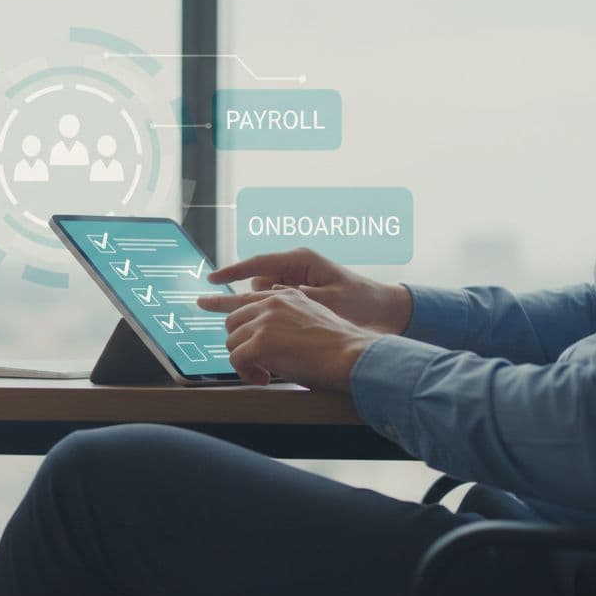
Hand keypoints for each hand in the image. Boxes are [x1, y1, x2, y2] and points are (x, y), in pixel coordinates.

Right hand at [200, 247, 411, 333]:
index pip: (258, 263)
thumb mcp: (326, 299)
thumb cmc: (362, 304)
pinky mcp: (303, 296)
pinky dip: (272, 318)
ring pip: (264, 297)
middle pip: (255, 282)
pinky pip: (276, 305)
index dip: (232, 271)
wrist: (389, 312)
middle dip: (237, 301)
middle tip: (206, 305)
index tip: (211, 279)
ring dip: (261, 314)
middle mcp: (297, 268)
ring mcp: (299, 282)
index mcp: (301, 261)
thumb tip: (264, 296)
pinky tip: (279, 334)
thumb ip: (293, 296)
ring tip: (267, 333)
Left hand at [201, 287, 380, 389]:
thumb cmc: (339, 345)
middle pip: (233, 323)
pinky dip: (246, 373)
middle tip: (257, 363)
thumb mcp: (314, 315)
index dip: (221, 302)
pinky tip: (264, 379)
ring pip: (232, 342)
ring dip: (245, 362)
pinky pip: (237, 360)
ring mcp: (265, 320)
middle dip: (240, 344)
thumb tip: (273, 310)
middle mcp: (272, 302)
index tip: (203, 303)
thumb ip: (291, 311)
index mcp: (285, 296)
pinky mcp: (261, 341)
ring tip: (265, 373)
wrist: (351, 355)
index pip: (245, 297)